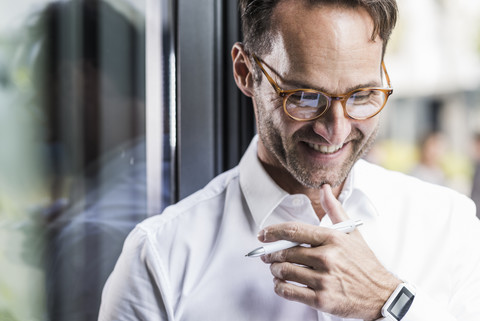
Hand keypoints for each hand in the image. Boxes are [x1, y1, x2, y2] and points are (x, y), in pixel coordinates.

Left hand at [258, 184, 399, 319]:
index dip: (273, 231)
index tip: (263, 234)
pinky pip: (289, 292)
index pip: (294, 231)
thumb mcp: (352, 233)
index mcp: (332, 238)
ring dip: (274, 270)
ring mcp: (324, 279)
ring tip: (275, 269)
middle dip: (271, 254)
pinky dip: (279, 287)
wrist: (383, 294)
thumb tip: (325, 188)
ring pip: (284, 272)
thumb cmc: (365, 263)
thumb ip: (335, 209)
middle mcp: (327, 257)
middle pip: (285, 252)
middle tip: (267, 255)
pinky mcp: (322, 299)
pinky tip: (281, 284)